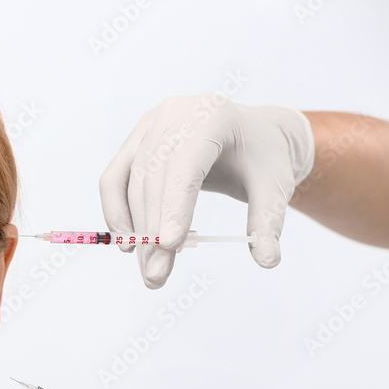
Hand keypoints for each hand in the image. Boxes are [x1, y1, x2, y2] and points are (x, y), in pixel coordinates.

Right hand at [100, 95, 314, 287]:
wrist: (250, 136)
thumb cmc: (262, 158)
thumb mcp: (274, 186)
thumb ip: (268, 221)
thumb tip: (268, 260)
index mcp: (213, 115)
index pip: (186, 164)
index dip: (174, 205)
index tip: (169, 245)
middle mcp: (175, 114)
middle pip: (154, 178)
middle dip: (152, 231)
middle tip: (157, 275)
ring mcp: (149, 125)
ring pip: (131, 183)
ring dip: (136, 232)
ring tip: (150, 270)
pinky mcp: (134, 141)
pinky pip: (114, 179)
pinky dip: (117, 213)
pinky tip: (127, 245)